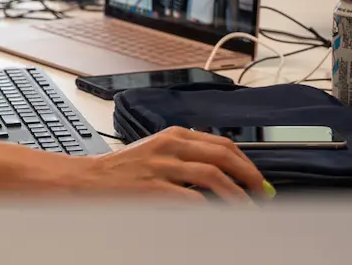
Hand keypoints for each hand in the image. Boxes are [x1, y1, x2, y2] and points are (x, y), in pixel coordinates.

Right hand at [74, 127, 269, 201]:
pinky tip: (217, 216)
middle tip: (261, 193)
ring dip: (236, 195)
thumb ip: (186, 157)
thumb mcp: (156, 153)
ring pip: (212, 175)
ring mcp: (162, 167)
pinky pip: (192, 198)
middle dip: (248, 175)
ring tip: (247, 209)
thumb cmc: (123, 170)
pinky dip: (210, 208)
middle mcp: (169, 147)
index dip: (246, 162)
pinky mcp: (154, 188)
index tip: (258, 179)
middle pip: (221, 155)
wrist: (89, 180)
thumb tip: (225, 174)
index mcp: (172, 135)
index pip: (221, 143)